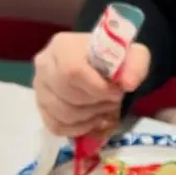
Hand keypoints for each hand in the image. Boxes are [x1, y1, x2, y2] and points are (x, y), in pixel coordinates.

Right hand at [33, 31, 149, 137]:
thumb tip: (128, 84)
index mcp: (63, 45)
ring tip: (105, 110)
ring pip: (61, 114)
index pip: (73, 71)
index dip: (98, 88)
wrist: (101, 65)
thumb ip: (135, 65)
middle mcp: (44, 65)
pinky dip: (79, 129)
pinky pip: (56, 126)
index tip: (117, 92)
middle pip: (67, 95)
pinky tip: (93, 121)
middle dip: (96, 104)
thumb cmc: (113, 58)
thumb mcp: (133, 55)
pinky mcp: (41, 107)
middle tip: (113, 102)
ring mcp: (39, 87)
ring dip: (90, 118)